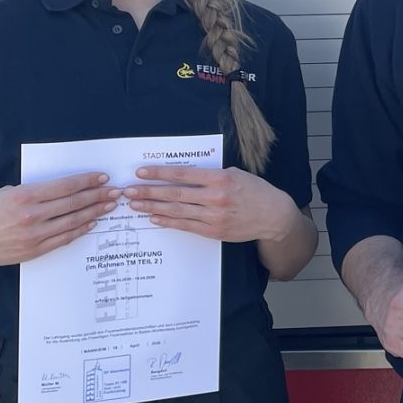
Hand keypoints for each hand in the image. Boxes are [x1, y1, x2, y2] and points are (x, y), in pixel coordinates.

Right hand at [0, 172, 117, 269]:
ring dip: (94, 213)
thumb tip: (56, 190)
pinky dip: (79, 230)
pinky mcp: (32, 251)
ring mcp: (33, 236)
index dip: (86, 181)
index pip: (64, 186)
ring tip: (109, 206)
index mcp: (23, 196)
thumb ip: (29, 192)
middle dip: (98, 196)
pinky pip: (63, 239)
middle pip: (73, 204)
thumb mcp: (1, 193)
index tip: (102, 177)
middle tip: (115, 191)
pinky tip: (91, 223)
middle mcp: (31, 216)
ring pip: (72, 222)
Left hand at [124, 165, 300, 243]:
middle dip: (148, 191)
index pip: (182, 174)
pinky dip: (169, 222)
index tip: (141, 171)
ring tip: (135, 205)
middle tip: (128, 190)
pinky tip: (154, 218)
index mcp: (220, 178)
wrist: (273, 216)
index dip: (159, 173)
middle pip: (174, 194)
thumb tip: (185, 175)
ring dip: (153, 208)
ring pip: (177, 211)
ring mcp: (214, 216)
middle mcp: (215, 197)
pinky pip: (186, 226)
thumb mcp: (236, 174)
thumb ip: (211, 174)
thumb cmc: (255, 191)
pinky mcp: (214, 231)